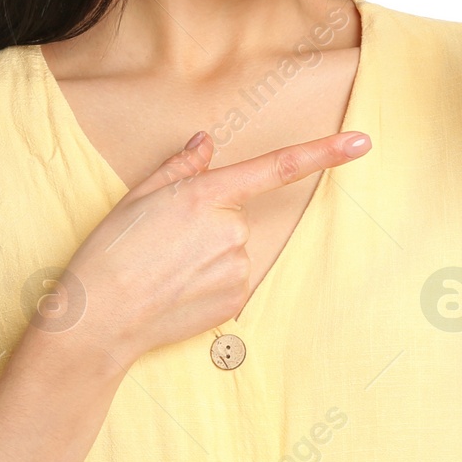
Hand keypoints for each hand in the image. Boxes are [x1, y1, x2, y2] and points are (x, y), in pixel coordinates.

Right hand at [44, 127, 371, 369]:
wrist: (99, 319)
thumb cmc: (109, 253)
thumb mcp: (138, 198)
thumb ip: (181, 168)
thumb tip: (207, 143)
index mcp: (206, 194)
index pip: (278, 167)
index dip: (325, 153)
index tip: (362, 142)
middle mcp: (230, 229)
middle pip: (236, 215)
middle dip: (208, 224)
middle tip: (163, 243)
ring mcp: (237, 268)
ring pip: (233, 249)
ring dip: (207, 255)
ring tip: (163, 270)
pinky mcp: (236, 300)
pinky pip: (230, 280)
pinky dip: (208, 283)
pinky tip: (175, 291)